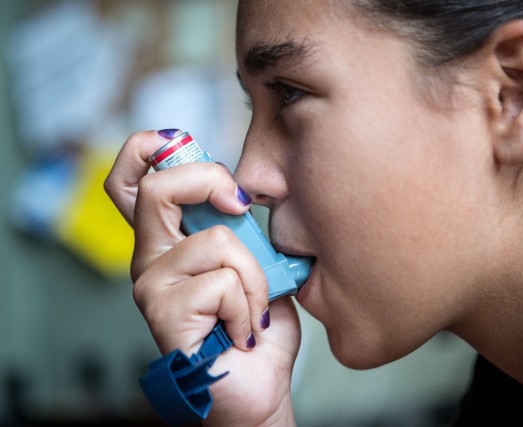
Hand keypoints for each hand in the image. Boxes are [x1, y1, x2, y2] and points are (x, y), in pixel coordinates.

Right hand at [104, 131, 300, 425]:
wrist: (257, 386)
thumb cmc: (252, 326)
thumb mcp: (254, 262)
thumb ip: (238, 228)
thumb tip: (242, 195)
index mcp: (170, 241)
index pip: (131, 179)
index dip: (147, 148)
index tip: (183, 145)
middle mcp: (150, 259)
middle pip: (156, 188)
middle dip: (210, 182)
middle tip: (240, 208)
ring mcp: (152, 287)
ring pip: (216, 241)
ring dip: (255, 276)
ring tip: (253, 309)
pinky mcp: (164, 315)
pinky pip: (223, 284)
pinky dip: (249, 306)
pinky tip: (243, 331)